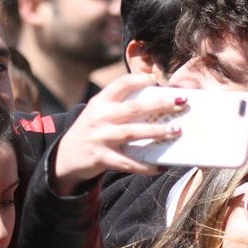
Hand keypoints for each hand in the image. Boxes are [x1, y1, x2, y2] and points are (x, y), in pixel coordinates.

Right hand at [51, 76, 188, 194]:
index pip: (121, 84)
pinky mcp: (101, 158)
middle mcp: (100, 117)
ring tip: (176, 130)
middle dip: (159, 104)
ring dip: (156, 131)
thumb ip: (121, 105)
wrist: (66, 157)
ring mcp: (100, 138)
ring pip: (132, 132)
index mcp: (100, 102)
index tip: (156, 80)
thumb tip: (159, 101)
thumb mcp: (99, 113)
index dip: (139, 79)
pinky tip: (161, 167)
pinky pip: (128, 163)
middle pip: (134, 108)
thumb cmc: (93, 131)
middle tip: (181, 102)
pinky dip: (145, 166)